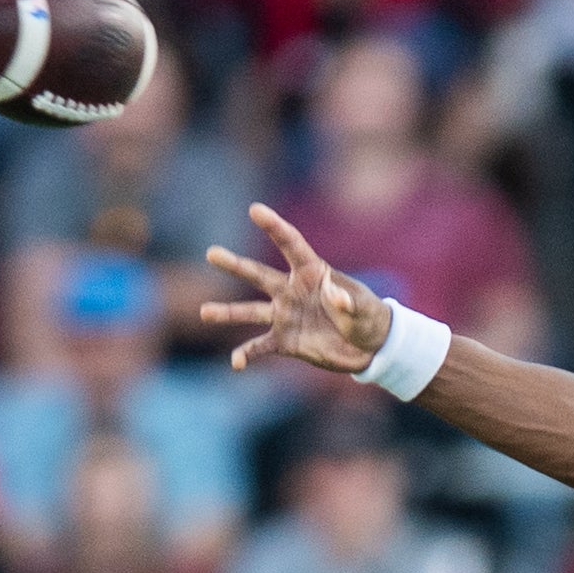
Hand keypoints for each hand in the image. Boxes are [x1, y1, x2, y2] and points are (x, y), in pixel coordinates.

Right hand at [202, 202, 393, 375]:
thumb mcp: (364, 308)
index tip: (255, 210)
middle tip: (212, 253)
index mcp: (312, 272)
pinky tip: (235, 362)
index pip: (290, 245)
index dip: (274, 227)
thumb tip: (335, 297)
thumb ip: (349, 301)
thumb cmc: (368, 317)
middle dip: (235, 265)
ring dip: (227, 313)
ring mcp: (285, 316)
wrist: (369, 347)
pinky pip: (261, 346)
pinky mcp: (286, 341)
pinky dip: (247, 355)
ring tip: (205, 312)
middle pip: (259, 274)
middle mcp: (292, 291)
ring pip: (250, 311)